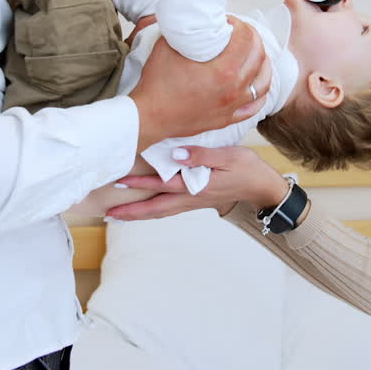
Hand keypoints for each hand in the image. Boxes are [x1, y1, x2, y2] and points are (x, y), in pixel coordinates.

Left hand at [105, 146, 287, 219]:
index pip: (163, 184)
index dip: (141, 183)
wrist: (262, 187)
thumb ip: (201, 155)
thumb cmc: (247, 168)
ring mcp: (193, 202)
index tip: (120, 182)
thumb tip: (174, 154)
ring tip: (119, 215)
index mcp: (197, 186)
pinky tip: (144, 209)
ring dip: (139, 214)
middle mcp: (191, 198)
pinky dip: (152, 211)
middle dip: (132, 211)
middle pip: (156, 208)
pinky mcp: (195, 200)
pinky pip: (168, 209)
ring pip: (160, 211)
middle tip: (108, 213)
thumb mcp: (228, 156)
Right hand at [128, 17, 271, 151]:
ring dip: (263, 63)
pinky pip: (254, 106)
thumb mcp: (168, 45)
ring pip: (263, 82)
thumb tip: (195, 18)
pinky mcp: (226, 118)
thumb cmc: (157, 83)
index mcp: (224, 70)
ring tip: (257, 53)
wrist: (149, 116)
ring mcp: (232, 106)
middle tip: (242, 31)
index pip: (245, 39)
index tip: (230, 22)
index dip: (240, 25)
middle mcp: (234, 89)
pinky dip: (260, 93)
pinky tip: (257, 83)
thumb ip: (186, 30)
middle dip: (253, 38)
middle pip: (258, 57)